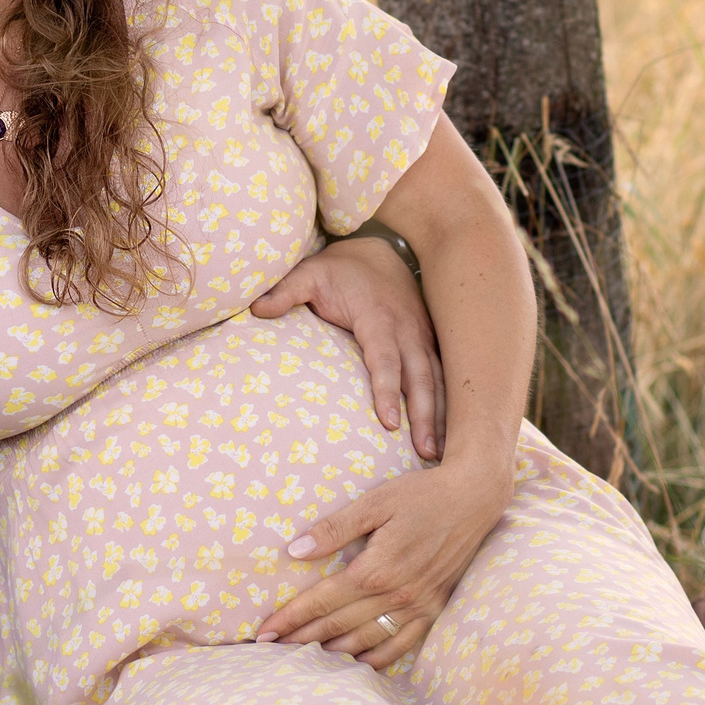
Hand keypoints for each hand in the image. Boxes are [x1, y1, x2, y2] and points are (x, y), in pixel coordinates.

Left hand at [253, 233, 443, 459]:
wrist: (379, 251)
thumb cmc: (341, 270)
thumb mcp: (309, 273)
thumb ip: (285, 291)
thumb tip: (255, 310)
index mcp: (378, 317)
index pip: (384, 359)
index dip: (386, 390)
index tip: (388, 423)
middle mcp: (407, 329)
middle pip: (420, 377)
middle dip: (424, 415)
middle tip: (425, 453)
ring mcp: (423, 337)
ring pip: (437, 380)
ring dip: (440, 417)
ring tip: (437, 453)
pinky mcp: (430, 344)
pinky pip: (443, 376)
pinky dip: (448, 405)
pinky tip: (449, 434)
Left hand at [253, 455, 510, 668]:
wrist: (474, 499)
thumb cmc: (421, 495)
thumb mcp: (375, 503)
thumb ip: (334, 529)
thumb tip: (295, 550)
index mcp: (376, 569)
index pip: (322, 601)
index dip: (290, 617)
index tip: (263, 633)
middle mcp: (396, 595)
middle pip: (338, 626)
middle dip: (301, 639)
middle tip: (270, 651)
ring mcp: (417, 607)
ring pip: (367, 641)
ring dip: (333, 653)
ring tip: (303, 660)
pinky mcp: (434, 610)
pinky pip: (401, 645)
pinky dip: (376, 658)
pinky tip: (356, 664)